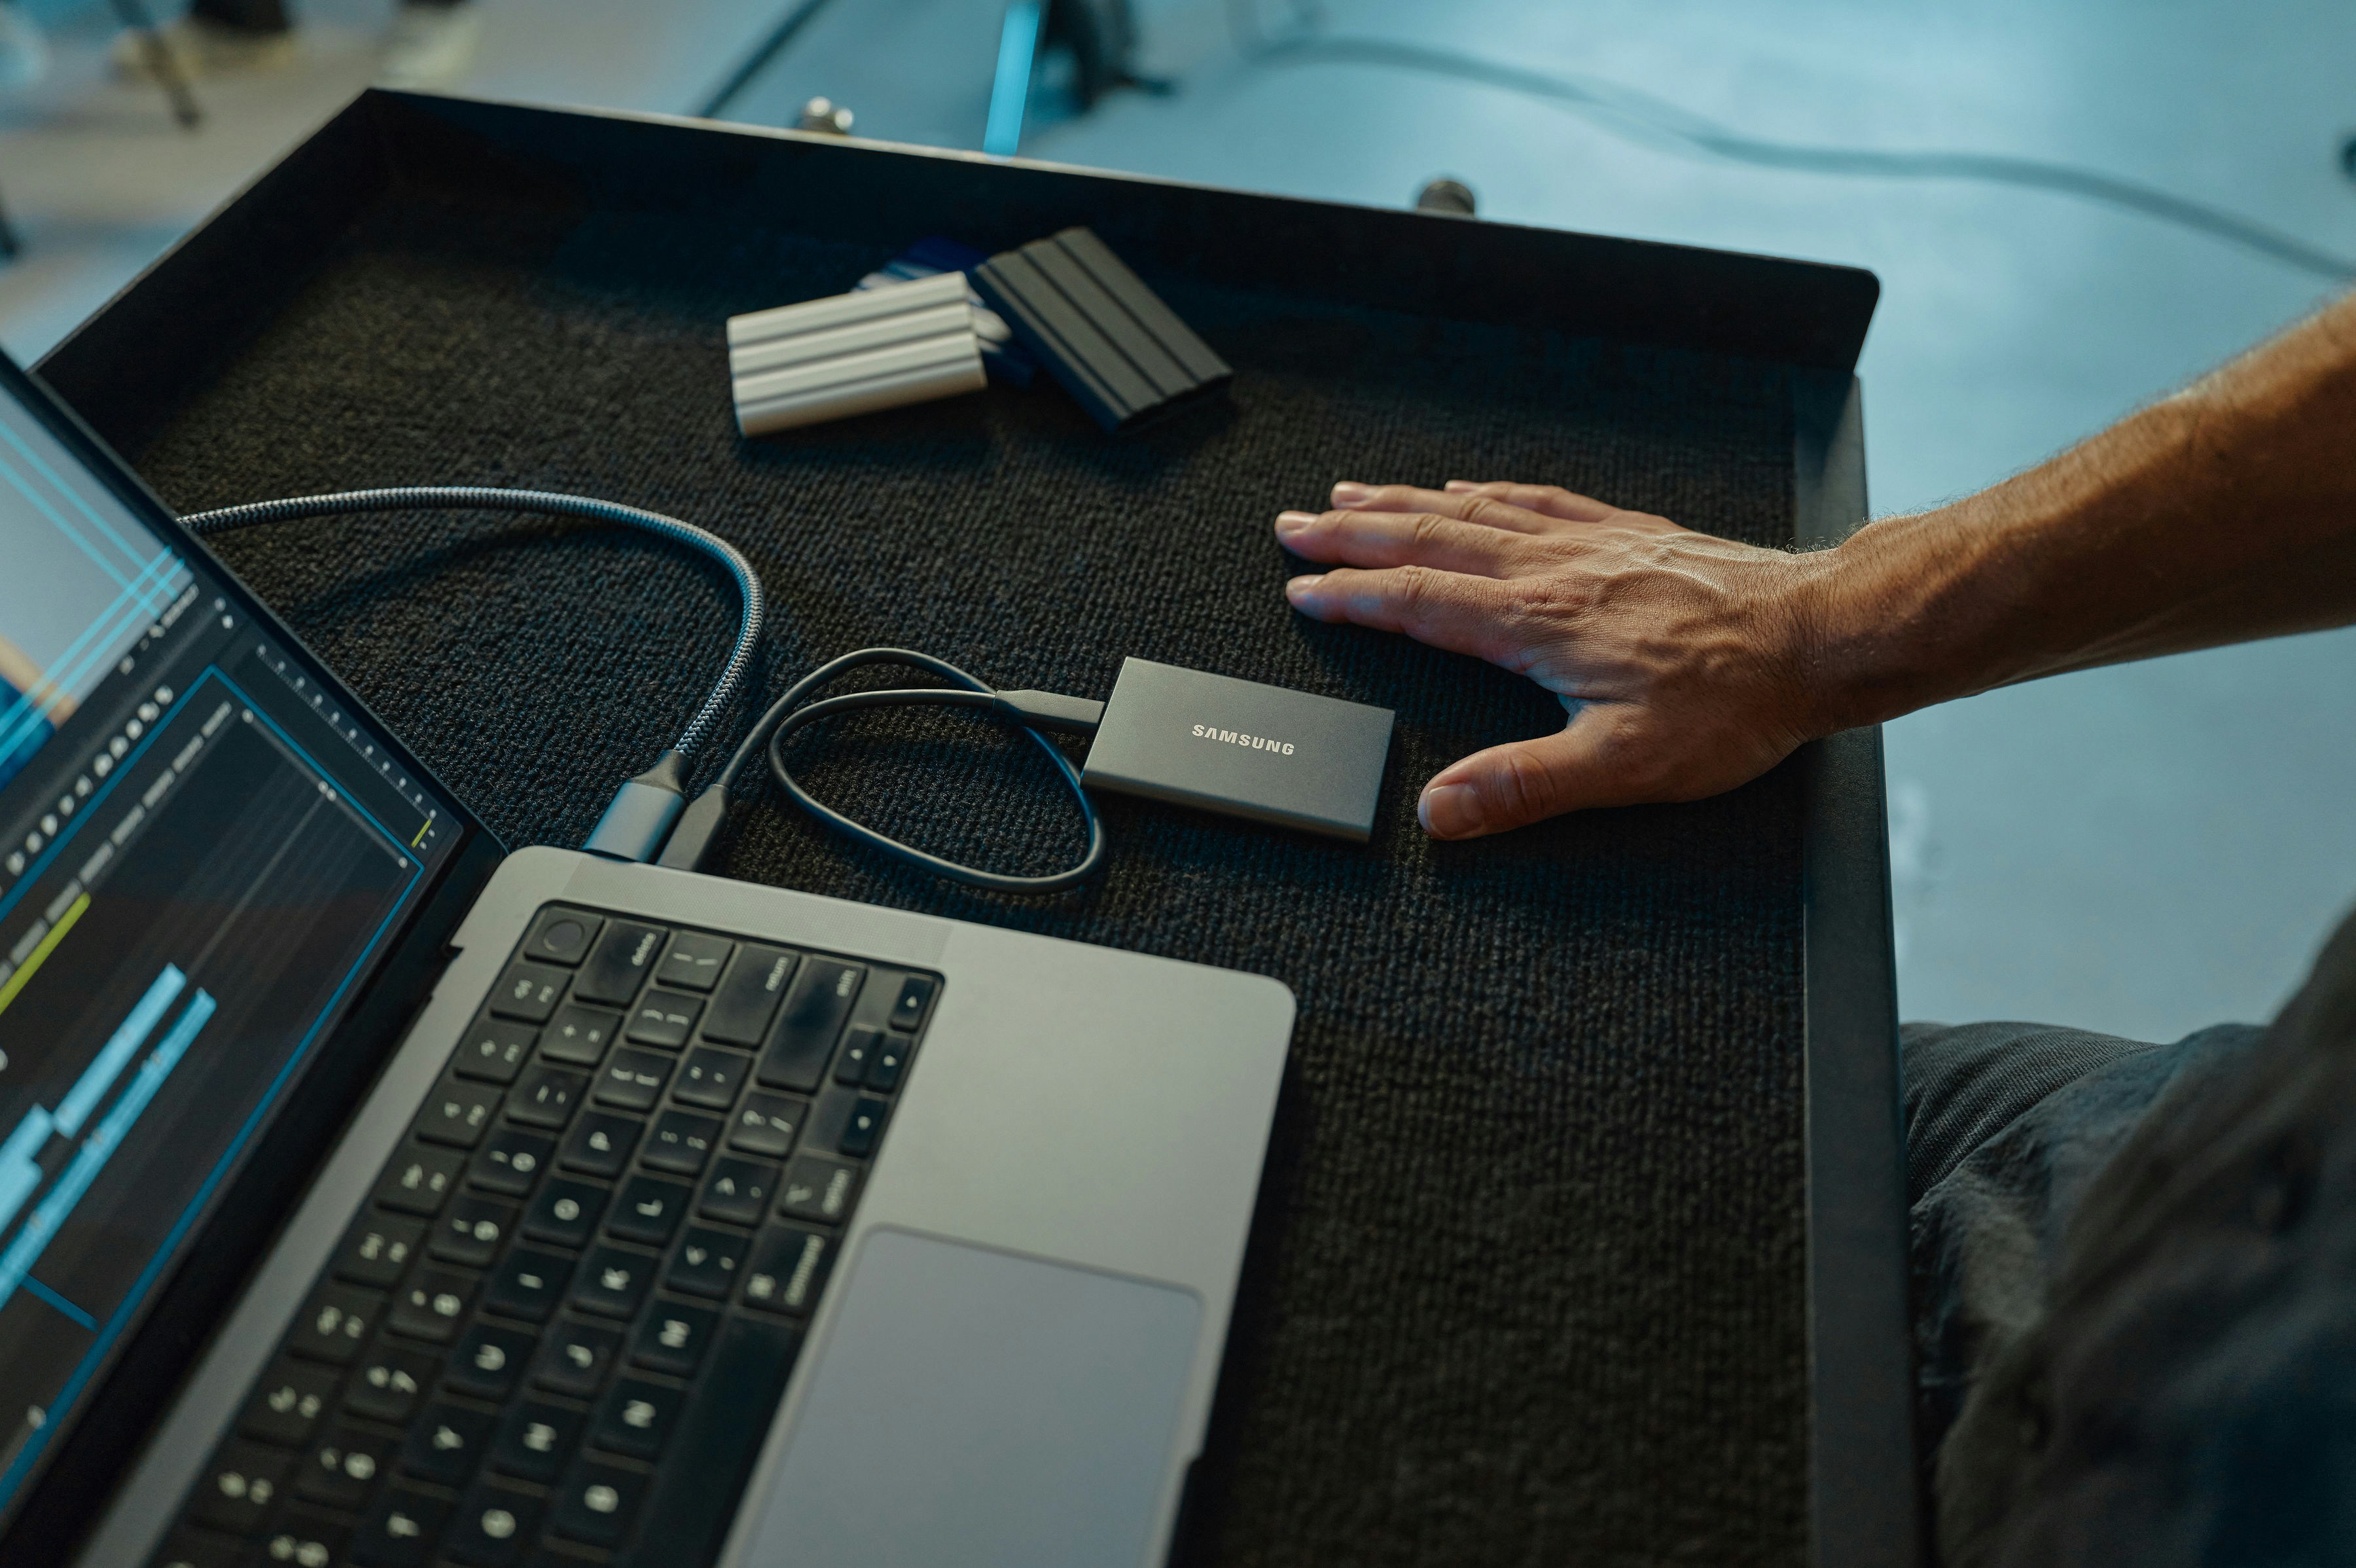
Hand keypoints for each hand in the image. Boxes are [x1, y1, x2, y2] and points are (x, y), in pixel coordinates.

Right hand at [1276, 480, 1838, 838]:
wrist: (1819, 636)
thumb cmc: (1734, 701)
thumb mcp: (1622, 767)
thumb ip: (1523, 787)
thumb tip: (1441, 811)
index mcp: (1538, 625)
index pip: (1419, 603)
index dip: (1352, 596)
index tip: (1303, 589)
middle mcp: (1555, 572)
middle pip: (1429, 541)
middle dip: (1354, 534)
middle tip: (1297, 524)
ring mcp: (1591, 546)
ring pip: (1475, 512)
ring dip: (1405, 503)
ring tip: (1354, 495)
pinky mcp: (1630, 535)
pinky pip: (1539, 500)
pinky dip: (1488, 492)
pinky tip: (1472, 488)